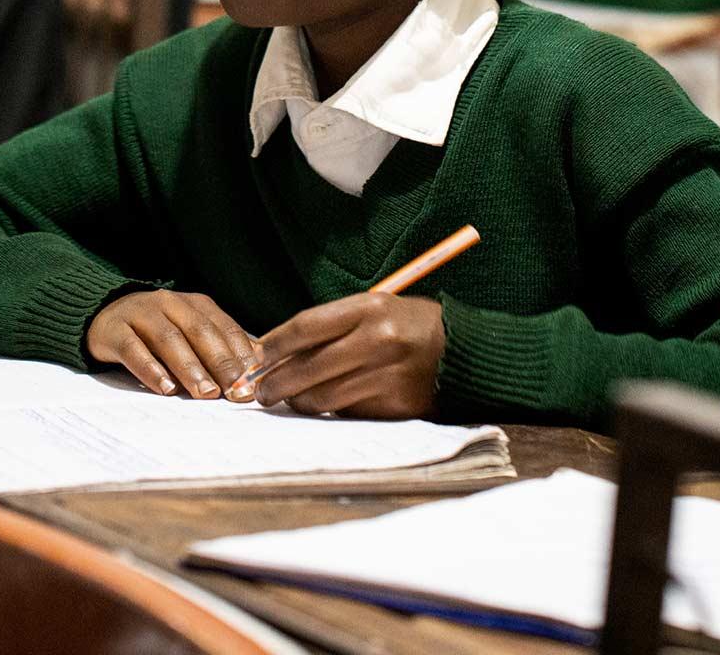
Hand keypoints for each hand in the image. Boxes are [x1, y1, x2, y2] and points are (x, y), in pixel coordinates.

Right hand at [85, 290, 258, 400]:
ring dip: (190, 367)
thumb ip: (220, 348)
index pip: (225, 328)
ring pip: (169, 339)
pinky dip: (150, 368)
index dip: (242, 356)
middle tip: (236, 391)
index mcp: (196, 304)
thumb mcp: (190, 334)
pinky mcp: (115, 330)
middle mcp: (170, 303)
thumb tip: (257, 372)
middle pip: (200, 332)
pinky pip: (132, 348)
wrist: (103, 315)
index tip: (254, 384)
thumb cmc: (157, 332)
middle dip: (221, 362)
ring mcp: (140, 314)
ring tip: (205, 393)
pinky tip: (164, 388)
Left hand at [251, 293, 443, 418]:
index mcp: (369, 308)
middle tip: (259, 391)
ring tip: (289, 400)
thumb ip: (332, 326)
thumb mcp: (375, 308)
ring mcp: (387, 375)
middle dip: (275, 382)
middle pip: (308, 367)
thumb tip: (278, 350)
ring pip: (323, 397)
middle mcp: (377, 340)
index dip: (273, 345)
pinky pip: (348, 411)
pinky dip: (331, 410)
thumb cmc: (410, 325)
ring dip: (299, 402)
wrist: (464, 352)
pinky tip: (324, 405)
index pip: (305, 327)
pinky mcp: (395, 405)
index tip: (255, 357)